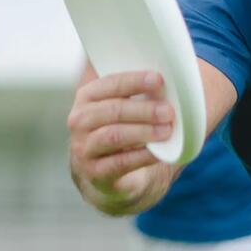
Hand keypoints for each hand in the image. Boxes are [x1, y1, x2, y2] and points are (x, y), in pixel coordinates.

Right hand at [67, 71, 173, 214]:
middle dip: (144, 110)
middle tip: (168, 111)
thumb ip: (137, 92)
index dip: (134, 81)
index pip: (110, 84)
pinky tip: (158, 153)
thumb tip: (170, 77)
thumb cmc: (120, 130)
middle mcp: (79, 121)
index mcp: (87, 97)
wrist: (106, 173)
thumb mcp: (123, 108)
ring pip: (114, 135)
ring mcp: (84, 147)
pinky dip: (142, 156)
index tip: (159, 80)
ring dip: (144, 132)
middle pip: (113, 110)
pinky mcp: (94, 172)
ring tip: (166, 131)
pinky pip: (120, 162)